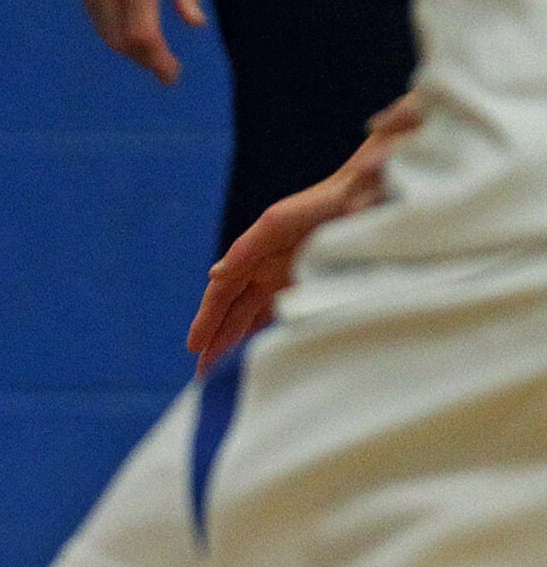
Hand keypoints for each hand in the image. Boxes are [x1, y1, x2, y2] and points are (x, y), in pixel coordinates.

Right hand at [70, 0, 207, 82]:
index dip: (157, 61)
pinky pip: (92, 7)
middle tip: (163, 66)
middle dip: (142, 58)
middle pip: (118, 38)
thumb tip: (192, 23)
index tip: (172, 74)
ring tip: (149, 49)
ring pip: (101, 26)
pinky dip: (109, 23)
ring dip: (124, 44)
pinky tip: (128, 21)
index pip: (141, 33)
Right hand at [187, 93, 422, 368]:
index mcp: (255, 251)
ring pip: (253, 317)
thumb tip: (214, 277)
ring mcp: (287, 277)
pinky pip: (279, 316)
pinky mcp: (308, 285)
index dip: (208, 320)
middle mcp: (267, 267)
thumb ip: (245, 249)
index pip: (223, 292)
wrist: (371, 191)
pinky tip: (259, 357)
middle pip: (234, 311)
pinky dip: (265, 336)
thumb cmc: (325, 203)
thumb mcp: (277, 222)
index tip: (195, 347)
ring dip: (237, 343)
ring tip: (223, 374)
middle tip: (202, 375)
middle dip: (217, 341)